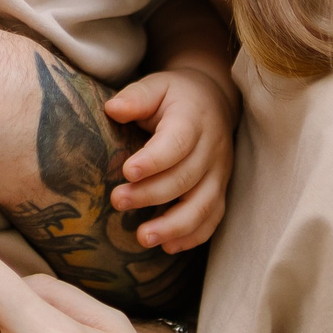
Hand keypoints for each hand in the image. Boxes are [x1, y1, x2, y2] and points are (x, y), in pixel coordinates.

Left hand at [104, 67, 235, 252]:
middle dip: (151, 194)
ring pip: (203, 206)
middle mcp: (211, 149)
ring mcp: (219, 173)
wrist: (214, 101)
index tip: (127, 171)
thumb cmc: (175, 96)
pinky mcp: (220, 190)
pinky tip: (168, 247)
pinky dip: (193, 236)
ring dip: (173, 226)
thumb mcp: (156, 85)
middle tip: (117, 201)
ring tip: (143, 237)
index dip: (154, 160)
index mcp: (193, 119)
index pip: (178, 142)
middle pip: (185, 178)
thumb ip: (136, 97)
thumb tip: (112, 109)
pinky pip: (213, 218)